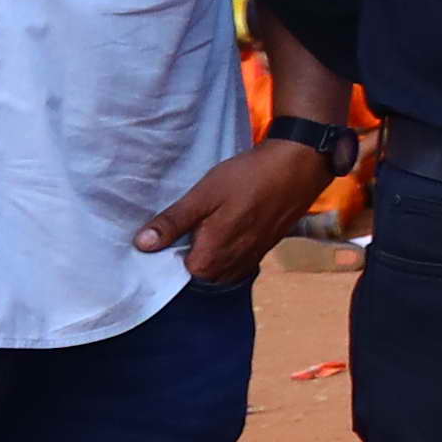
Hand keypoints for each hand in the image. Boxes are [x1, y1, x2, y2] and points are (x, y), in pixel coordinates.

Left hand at [136, 138, 336, 290]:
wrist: (299, 167)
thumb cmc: (249, 178)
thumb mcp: (204, 194)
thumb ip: (174, 222)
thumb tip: (142, 245)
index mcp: (213, 255)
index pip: (179, 272)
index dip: (171, 253)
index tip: (170, 232)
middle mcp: (233, 264)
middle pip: (202, 274)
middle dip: (192, 255)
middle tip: (189, 225)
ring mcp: (252, 257)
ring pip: (221, 269)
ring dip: (211, 254)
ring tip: (208, 227)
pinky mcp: (265, 247)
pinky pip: (239, 262)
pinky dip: (229, 252)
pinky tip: (229, 229)